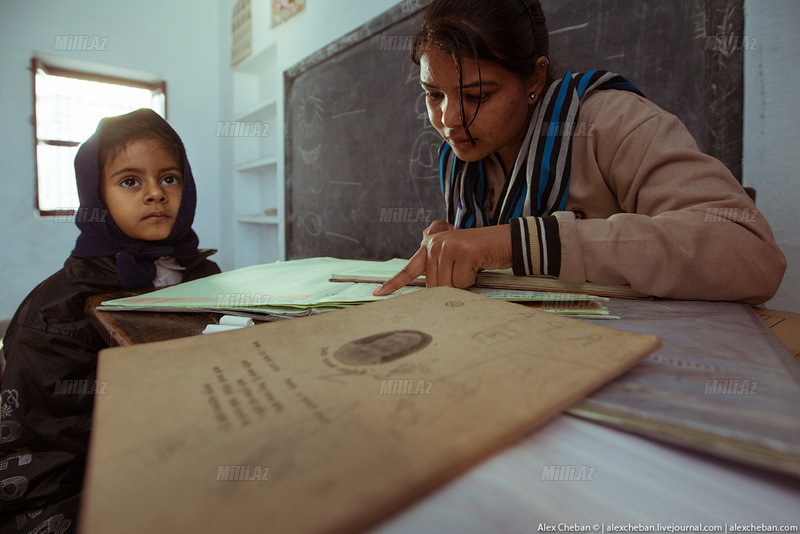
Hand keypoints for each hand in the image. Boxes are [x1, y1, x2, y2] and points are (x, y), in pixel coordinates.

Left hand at [373, 220, 511, 295]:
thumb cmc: (480, 254)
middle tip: (465, 270)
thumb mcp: (454, 259)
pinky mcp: (463, 252)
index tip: (377, 295)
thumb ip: (437, 269)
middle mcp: (435, 243)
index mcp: (429, 245)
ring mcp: (448, 246)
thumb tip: (429, 293)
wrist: (506, 241)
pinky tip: (478, 264)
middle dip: (450, 285)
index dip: (393, 284)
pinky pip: (462, 282)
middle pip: (433, 286)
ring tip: (472, 266)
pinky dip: (472, 279)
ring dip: (463, 283)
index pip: (409, 269)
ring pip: (447, 285)